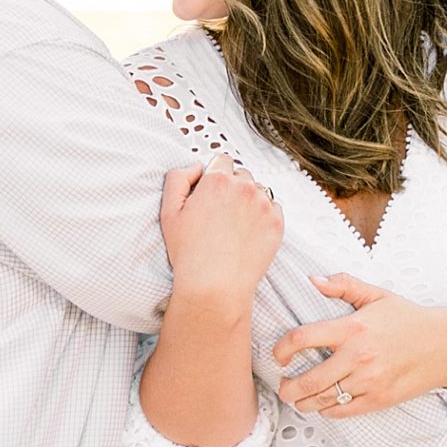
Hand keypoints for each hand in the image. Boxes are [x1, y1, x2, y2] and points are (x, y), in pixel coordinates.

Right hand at [160, 155, 282, 306]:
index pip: (222, 161)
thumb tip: (197, 166)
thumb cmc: (189, 253)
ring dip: (249, 200)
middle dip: (232, 187)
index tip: (211, 193)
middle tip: (221, 213)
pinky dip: (264, 215)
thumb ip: (178, 178)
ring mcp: (263, 205)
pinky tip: (249, 233)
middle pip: (241, 174)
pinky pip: (274, 208)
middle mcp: (244, 187)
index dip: (215, 176)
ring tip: (235, 225)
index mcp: (217, 180)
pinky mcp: (277, 223)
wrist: (215, 286)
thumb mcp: (169, 212)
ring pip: (259, 190)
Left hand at [275, 274, 446, 413]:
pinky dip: (327, 411)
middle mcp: (358, 356)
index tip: (278, 355)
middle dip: (287, 387)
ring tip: (297, 398)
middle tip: (282, 386)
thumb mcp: (377, 295)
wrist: (444, 345)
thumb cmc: (408, 319)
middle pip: (308, 380)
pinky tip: (323, 405)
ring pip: (323, 399)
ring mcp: (369, 381)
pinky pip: (343, 411)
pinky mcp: (379, 399)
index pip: (303, 338)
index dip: (281, 349)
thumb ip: (344, 285)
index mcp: (353, 328)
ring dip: (303, 402)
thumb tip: (314, 280)